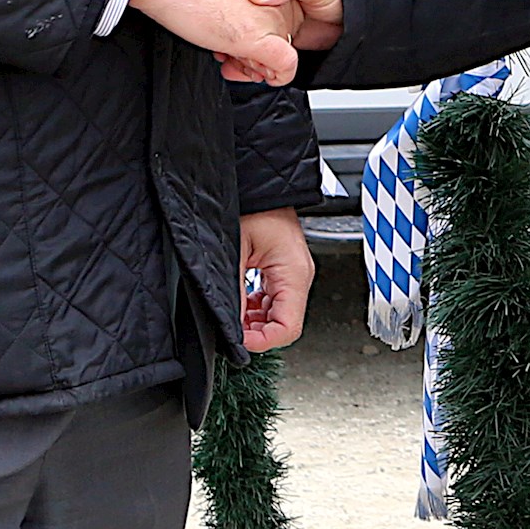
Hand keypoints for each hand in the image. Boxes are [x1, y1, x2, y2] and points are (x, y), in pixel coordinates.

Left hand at [239, 209, 312, 354]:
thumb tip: (231, 325)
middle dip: (257, 332)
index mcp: (294, 273)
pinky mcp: (282, 270)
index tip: (240, 343)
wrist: (260, 185)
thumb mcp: (236, 251)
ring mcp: (292, 274)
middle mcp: (298, 276)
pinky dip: (256, 308)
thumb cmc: (253, 205)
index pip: (288, 327)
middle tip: (231, 330)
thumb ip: (235, 292)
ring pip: (278, 314)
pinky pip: (273, 300)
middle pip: (284, 324)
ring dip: (255, 321)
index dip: (263, 341)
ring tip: (233, 316)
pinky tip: (240, 304)